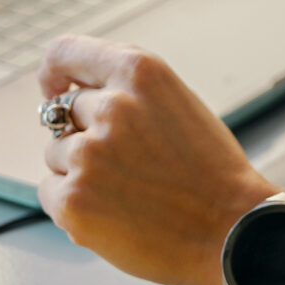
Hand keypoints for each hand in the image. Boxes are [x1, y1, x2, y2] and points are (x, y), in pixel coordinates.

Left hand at [36, 36, 272, 284]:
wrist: (233, 232)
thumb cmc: (212, 173)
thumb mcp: (179, 105)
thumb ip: (129, 91)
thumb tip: (69, 93)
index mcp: (140, 74)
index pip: (65, 53)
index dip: (54, 73)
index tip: (54, 89)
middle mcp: (112, 107)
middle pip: (63, 113)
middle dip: (84, 136)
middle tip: (126, 165)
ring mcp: (89, 155)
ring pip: (56, 155)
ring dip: (80, 172)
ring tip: (128, 192)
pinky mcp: (74, 200)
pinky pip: (51, 192)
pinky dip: (74, 205)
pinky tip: (114, 214)